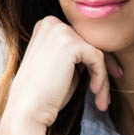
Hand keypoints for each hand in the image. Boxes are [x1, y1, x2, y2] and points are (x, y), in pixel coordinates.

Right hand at [2, 16, 122, 132]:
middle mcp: (51, 23)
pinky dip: (101, 78)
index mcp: (46, 27)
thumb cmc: (44, 96)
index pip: (81, 39)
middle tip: (106, 94)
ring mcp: (59, 30)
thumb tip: (105, 54)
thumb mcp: (61, 68)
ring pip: (97, 52)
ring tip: (101, 102)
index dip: (95, 62)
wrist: (27, 111)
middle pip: (91, 43)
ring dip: (103, 79)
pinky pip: (98, 59)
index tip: (103, 83)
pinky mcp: (69, 44)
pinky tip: (94, 92)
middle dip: (103, 70)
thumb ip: (77, 56)